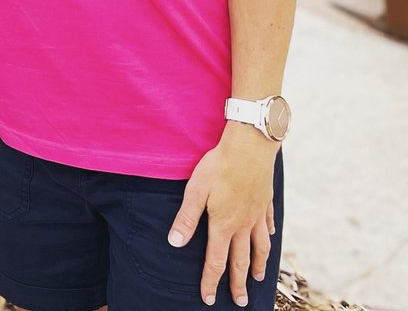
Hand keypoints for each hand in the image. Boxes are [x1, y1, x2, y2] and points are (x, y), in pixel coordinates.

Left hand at [167, 125, 277, 306]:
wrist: (250, 148)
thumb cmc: (219, 167)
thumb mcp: (196, 191)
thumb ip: (186, 218)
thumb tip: (174, 243)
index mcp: (223, 225)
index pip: (215, 261)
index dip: (211, 282)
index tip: (209, 299)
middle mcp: (243, 225)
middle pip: (240, 261)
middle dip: (238, 283)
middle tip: (241, 302)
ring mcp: (257, 215)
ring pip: (259, 247)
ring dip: (258, 264)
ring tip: (259, 278)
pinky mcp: (265, 202)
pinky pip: (268, 224)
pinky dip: (268, 235)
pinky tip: (269, 238)